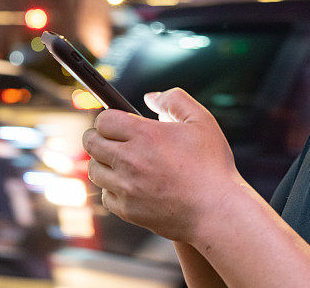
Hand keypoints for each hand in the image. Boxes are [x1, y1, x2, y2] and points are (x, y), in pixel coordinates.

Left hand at [82, 88, 243, 242]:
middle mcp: (130, 160)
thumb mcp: (201, 121)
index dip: (108, 118)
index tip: (116, 122)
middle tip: (111, 139)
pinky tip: (130, 185)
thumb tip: (150, 97)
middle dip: (99, 137)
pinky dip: (113, 190)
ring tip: (121, 162)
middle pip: (91, 142)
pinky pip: (106, 196)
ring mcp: (126, 187)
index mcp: (145, 135)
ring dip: (104, 163)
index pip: (104, 120)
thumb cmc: (213, 166)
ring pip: (94, 170)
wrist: (218, 211)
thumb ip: (174, 100)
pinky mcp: (128, 210)